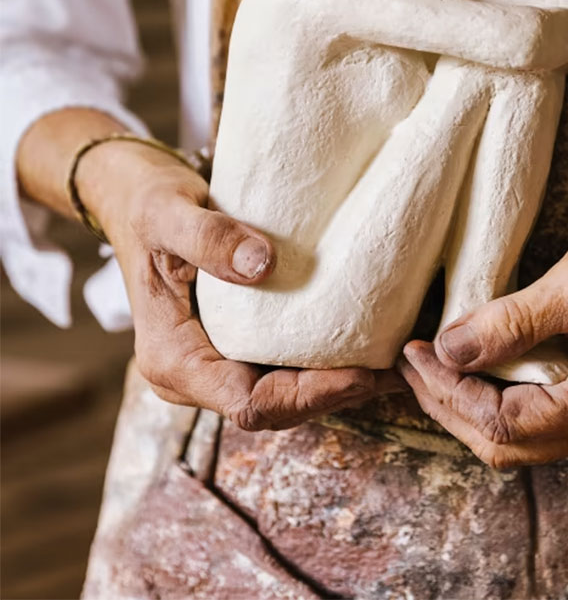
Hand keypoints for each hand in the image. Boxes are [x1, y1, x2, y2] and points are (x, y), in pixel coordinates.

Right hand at [79, 139, 400, 429]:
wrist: (134, 197)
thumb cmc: (146, 205)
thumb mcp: (169, 213)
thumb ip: (209, 238)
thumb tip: (263, 264)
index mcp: (171, 359)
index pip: (247, 404)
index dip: (306, 396)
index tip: (358, 373)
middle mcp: (194, 373)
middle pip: (273, 409)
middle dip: (333, 395)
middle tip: (394, 369)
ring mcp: (215, 362)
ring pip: (283, 395)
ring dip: (335, 384)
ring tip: (395, 362)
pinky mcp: (235, 344)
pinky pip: (282, 366)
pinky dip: (324, 362)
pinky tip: (367, 342)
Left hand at [399, 179, 567, 467]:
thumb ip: (511, 323)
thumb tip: (448, 351)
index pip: (501, 423)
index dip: (448, 390)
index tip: (415, 352)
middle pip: (502, 443)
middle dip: (447, 405)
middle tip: (409, 362)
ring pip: (512, 435)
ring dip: (464, 403)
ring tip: (427, 363)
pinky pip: (529, 414)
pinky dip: (489, 395)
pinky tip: (467, 364)